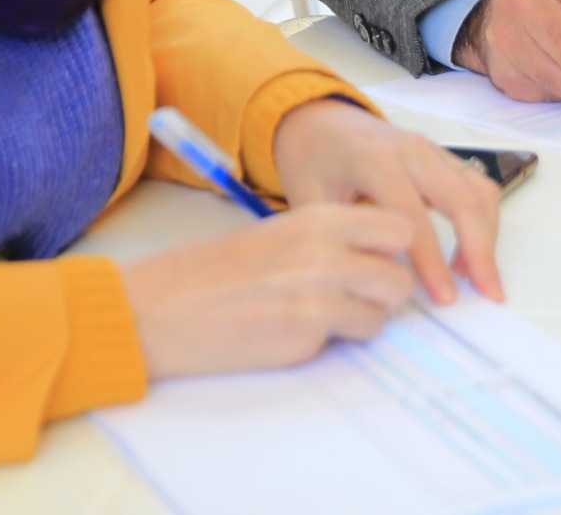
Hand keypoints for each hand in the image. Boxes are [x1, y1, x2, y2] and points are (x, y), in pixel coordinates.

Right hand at [119, 203, 414, 378]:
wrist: (159, 309)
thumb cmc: (213, 274)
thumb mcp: (279, 236)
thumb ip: (330, 242)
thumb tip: (376, 260)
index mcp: (318, 219)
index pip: (397, 227)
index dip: (393, 251)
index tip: (379, 263)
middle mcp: (326, 250)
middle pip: (401, 275)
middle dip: (384, 292)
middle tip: (356, 299)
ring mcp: (319, 293)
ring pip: (384, 312)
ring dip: (364, 320)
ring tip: (325, 319)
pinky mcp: (306, 333)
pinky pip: (352, 339)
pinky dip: (336, 342)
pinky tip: (298, 333)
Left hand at [271, 97, 503, 302]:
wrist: (318, 118)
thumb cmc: (310, 160)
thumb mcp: (307, 200)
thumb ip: (338, 239)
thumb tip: (370, 286)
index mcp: (374, 160)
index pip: (414, 217)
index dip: (432, 261)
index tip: (444, 299)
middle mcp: (412, 149)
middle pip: (462, 200)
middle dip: (480, 249)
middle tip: (488, 293)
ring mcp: (433, 149)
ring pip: (479, 190)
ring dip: (488, 236)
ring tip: (479, 279)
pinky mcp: (444, 155)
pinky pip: (478, 185)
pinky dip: (483, 221)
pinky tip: (469, 255)